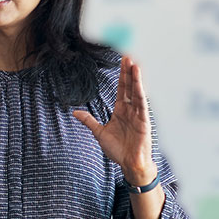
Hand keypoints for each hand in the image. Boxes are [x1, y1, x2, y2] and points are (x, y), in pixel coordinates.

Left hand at [74, 55, 157, 185]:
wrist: (129, 163)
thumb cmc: (118, 149)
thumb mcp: (99, 133)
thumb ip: (89, 121)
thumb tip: (74, 112)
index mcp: (121, 110)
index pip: (121, 89)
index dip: (122, 75)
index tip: (122, 61)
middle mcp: (130, 109)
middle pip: (129, 86)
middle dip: (128, 71)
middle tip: (128, 55)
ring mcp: (138, 114)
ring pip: (136, 92)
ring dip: (135, 78)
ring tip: (134, 64)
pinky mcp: (144, 121)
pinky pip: (141, 105)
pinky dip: (140, 93)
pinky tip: (139, 83)